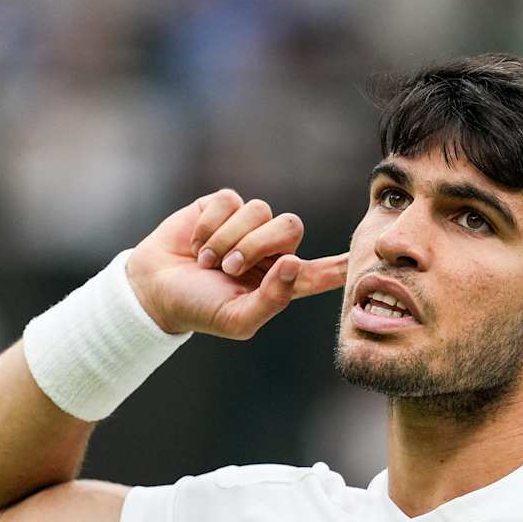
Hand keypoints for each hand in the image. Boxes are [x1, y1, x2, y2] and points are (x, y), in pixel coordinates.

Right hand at [126, 190, 348, 337]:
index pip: (322, 270)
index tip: (368, 253)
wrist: (154, 287)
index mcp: (281, 280)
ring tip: (207, 259)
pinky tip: (195, 242)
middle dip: (258, 245)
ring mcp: (247, 225)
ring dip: (228, 238)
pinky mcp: (222, 206)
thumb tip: (293, 262)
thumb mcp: (237, 319)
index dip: (343, 262)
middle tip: (229, 267)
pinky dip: (209, 225)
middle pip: (290, 227)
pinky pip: (230, 202)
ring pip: (259, 211)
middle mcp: (270, 249)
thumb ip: (272, 299)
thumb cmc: (198, 308)